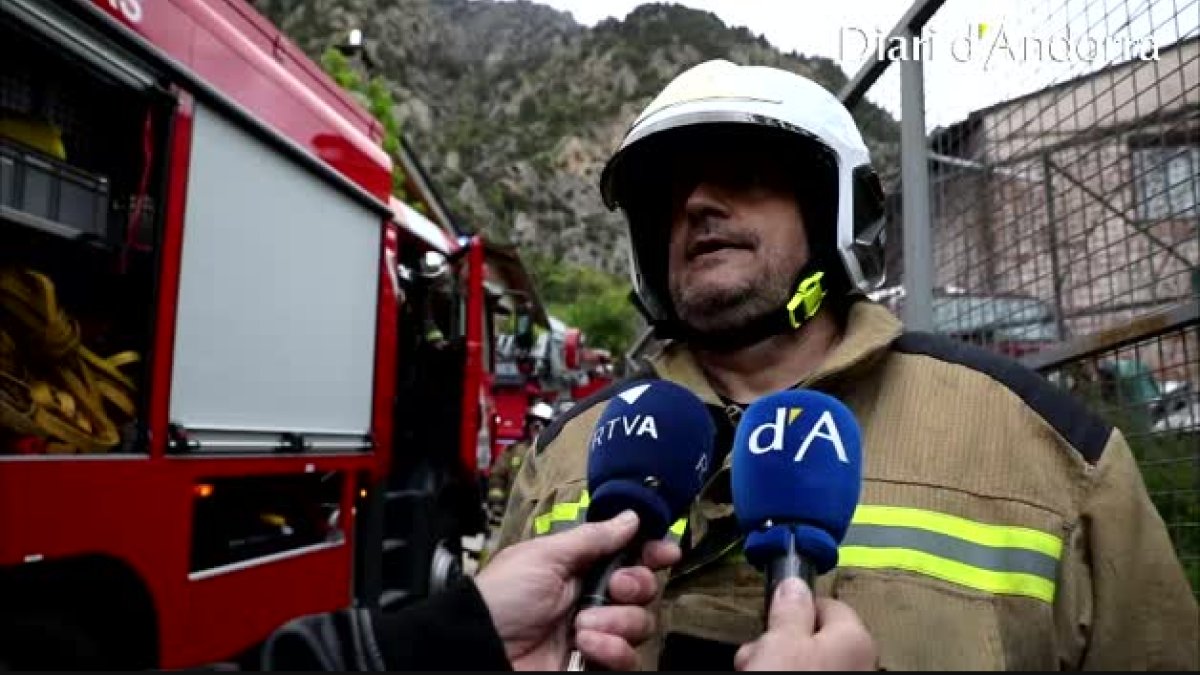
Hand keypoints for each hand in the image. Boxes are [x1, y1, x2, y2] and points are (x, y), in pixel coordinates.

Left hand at [475, 510, 680, 670]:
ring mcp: (597, 633)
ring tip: (581, 626)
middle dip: (636, 585)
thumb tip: (631, 517)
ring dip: (616, 621)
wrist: (481, 647)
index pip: (629, 555)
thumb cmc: (504, 595)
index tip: (666, 551)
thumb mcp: (545, 555)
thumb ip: (592, 537)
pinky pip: (628, 658)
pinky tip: (585, 645)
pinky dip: (612, 650)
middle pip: (643, 588)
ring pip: (640, 624)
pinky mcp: (596, 663)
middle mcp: (593, 598)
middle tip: (614, 587)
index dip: (651, 552)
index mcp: (580, 566)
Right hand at [735, 578, 875, 670]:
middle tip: (757, 651)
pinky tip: (767, 673)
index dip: (794, 606)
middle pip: (813, 635)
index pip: (826, 603)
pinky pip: (809, 672)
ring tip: (756, 667)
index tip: (772, 615)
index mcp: (855, 637)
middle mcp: (861, 659)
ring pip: (807, 659)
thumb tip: (795, 584)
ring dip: (778, 659)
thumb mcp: (781, 641)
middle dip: (779, 639)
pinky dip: (789, 671)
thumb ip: (790, 608)